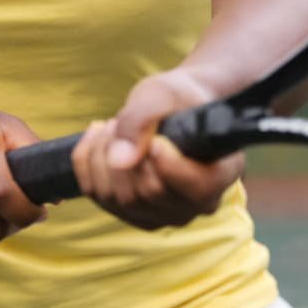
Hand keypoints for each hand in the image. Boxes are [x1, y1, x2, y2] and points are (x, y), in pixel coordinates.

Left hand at [70, 67, 244, 229]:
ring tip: (113, 126)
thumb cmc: (176, 98)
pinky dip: (86, 161)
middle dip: (124, 149)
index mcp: (221, 174)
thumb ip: (145, 119)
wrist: (170, 107)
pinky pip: (96, 194)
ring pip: (117, 197)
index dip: (170, 166)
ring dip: (102, 153)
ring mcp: (164, 214)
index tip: (155, 141)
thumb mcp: (164, 93)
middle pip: (148, 192)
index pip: (197, 187)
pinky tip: (98, 138)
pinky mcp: (133, 214)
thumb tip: (120, 160)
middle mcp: (197, 204)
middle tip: (122, 119)